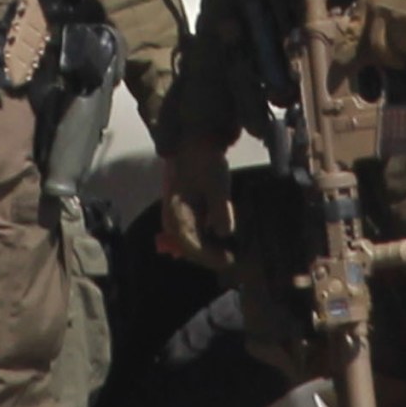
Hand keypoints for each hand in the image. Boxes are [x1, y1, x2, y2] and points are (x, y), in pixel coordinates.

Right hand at [158, 138, 235, 268]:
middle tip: (233, 259)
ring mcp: (177, 218)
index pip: (191, 246)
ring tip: (230, 250)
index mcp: (177, 215)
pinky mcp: (183, 215)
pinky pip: (194, 234)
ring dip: (210, 248)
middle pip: (190, 249)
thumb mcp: (217, 185)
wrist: (192, 145)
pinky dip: (207, 238)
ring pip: (192, 242)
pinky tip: (221, 239)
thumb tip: (224, 233)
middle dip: (211, 256)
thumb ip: (221, 210)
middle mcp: (172, 220)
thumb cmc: (203, 163)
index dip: (211, 257)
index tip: (230, 261)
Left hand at [356, 0, 405, 70]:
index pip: (355, 32)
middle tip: (399, 60)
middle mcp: (379, 8)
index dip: (351, 52)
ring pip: (402, 47)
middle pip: (379, 48)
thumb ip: (374, 6)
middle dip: (391, 58)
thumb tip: (370, 30)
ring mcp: (399, 15)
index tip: (349, 65)